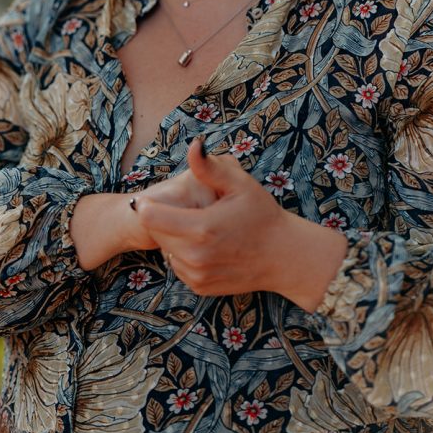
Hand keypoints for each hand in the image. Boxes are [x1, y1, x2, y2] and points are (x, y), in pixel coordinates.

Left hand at [134, 139, 346, 308]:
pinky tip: (204, 244)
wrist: (283, 256)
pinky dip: (184, 254)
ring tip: (198, 225)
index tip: (159, 197)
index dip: (149, 204)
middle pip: (155, 232)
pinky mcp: (200, 287)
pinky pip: (177, 266)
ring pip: (166, 249)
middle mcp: (195, 256)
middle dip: (163, 218)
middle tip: (188, 209)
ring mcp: (197, 275)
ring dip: (173, 236)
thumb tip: (193, 145)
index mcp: (201, 228)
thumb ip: (210, 167)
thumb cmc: (262, 215)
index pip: (149, 217)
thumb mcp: (240, 184)